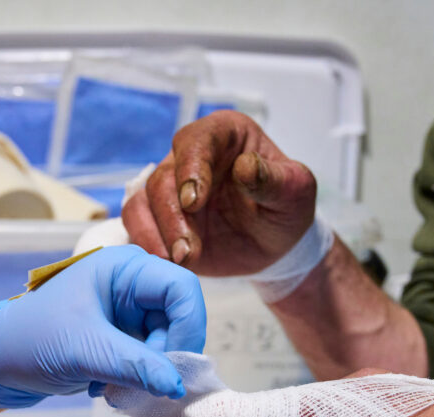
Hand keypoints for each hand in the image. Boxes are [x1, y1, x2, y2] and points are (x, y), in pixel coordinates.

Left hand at [0, 245, 205, 406]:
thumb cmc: (31, 340)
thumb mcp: (85, 352)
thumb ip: (135, 366)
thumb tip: (178, 385)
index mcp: (123, 268)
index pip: (182, 289)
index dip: (188, 327)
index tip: (175, 367)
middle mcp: (130, 284)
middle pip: (179, 317)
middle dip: (165, 355)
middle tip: (141, 384)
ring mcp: (127, 311)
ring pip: (167, 342)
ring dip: (148, 372)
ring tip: (114, 388)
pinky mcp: (121, 336)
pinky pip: (149, 357)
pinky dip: (137, 377)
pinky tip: (107, 387)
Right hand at [121, 110, 317, 275]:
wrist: (275, 245)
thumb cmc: (287, 208)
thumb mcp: (297, 191)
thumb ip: (274, 179)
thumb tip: (245, 168)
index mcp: (224, 135)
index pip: (196, 141)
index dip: (190, 168)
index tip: (193, 201)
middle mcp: (190, 158)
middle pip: (163, 177)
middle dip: (171, 216)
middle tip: (187, 251)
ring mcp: (171, 189)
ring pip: (141, 202)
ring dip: (155, 234)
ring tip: (179, 262)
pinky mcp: (159, 219)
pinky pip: (137, 226)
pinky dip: (145, 245)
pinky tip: (164, 265)